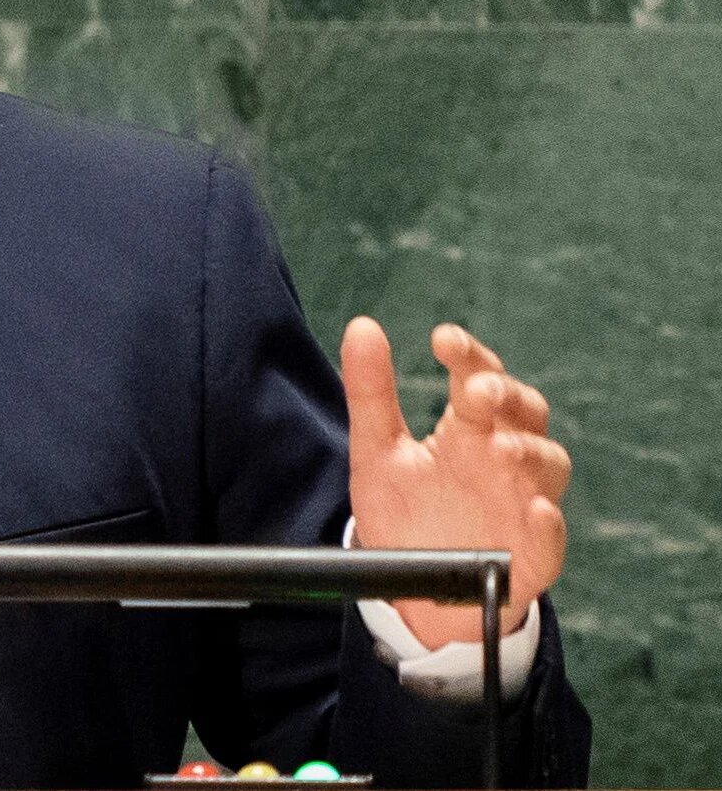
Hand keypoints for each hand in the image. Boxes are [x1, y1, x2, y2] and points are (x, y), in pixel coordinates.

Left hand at [342, 317, 569, 647]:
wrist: (416, 590)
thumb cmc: (405, 512)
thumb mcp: (376, 450)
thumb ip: (371, 391)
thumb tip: (362, 325)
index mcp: (470, 428)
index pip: (481, 377)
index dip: (469, 356)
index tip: (442, 340)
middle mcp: (505, 458)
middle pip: (527, 412)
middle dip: (507, 397)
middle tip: (476, 390)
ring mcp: (524, 504)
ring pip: (550, 467)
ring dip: (528, 453)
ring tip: (498, 447)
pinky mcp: (532, 556)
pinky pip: (552, 540)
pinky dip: (549, 526)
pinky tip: (536, 511)